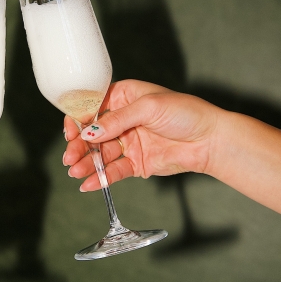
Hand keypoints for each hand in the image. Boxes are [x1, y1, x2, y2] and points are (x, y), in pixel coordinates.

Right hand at [63, 80, 220, 191]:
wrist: (210, 140)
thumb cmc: (186, 113)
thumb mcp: (149, 107)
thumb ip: (118, 120)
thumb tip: (91, 131)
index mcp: (123, 97)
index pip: (92, 107)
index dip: (78, 119)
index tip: (71, 132)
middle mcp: (122, 120)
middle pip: (92, 133)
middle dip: (79, 146)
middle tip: (70, 157)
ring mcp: (128, 142)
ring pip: (100, 154)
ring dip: (86, 163)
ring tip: (75, 172)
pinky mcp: (136, 162)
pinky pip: (114, 170)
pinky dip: (101, 178)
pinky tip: (89, 183)